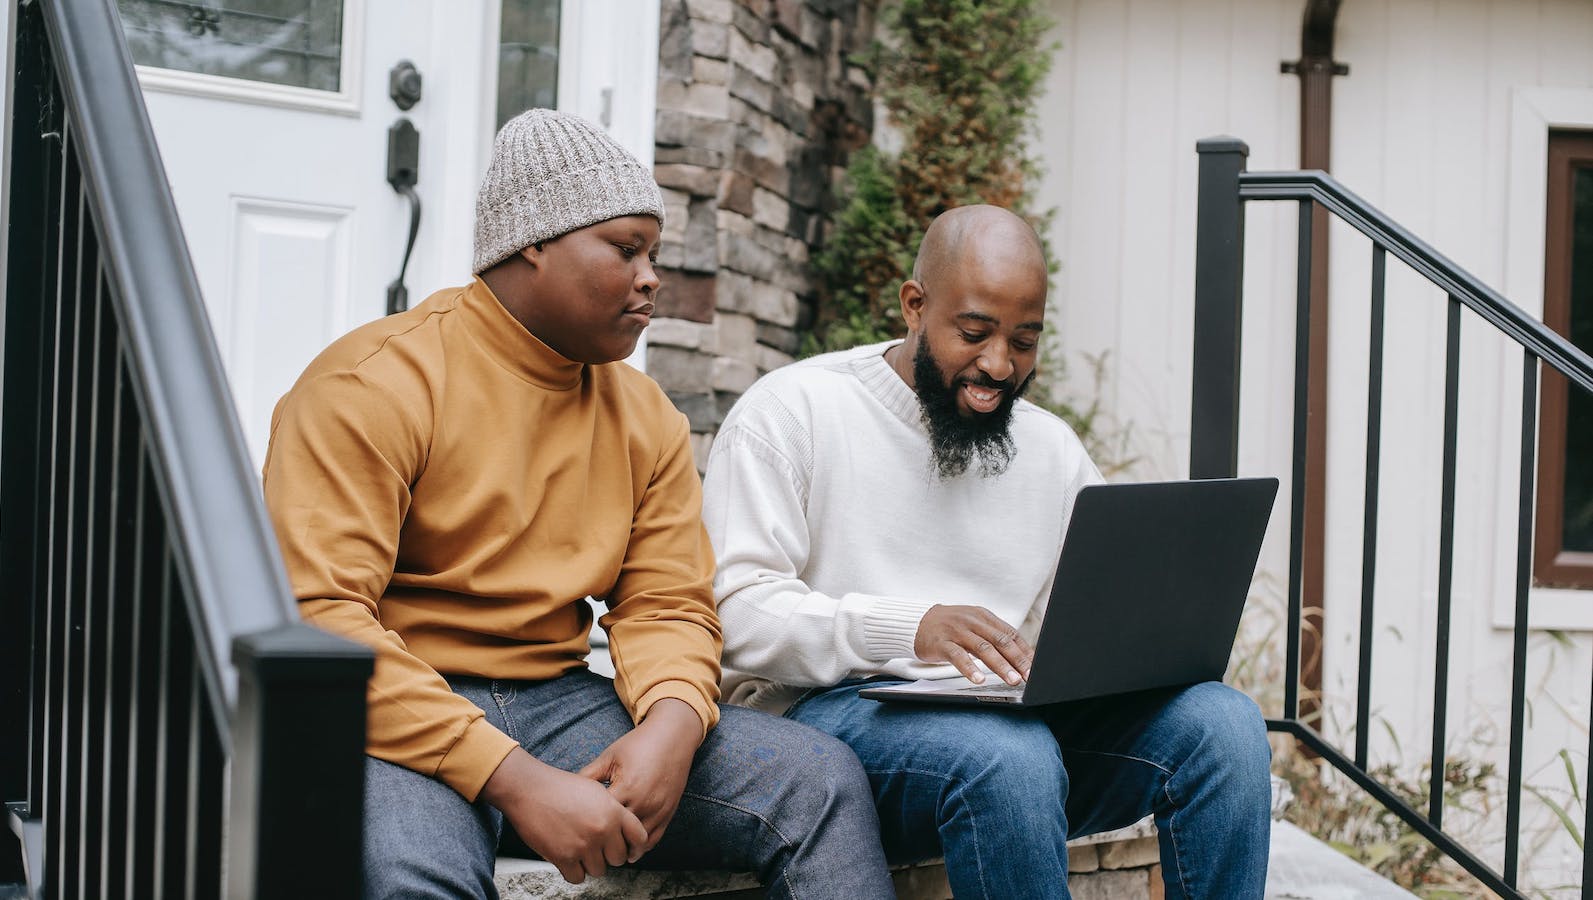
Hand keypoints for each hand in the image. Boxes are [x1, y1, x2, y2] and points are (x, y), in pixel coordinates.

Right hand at [480, 747, 647, 883]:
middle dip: (608, 855)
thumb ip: (613, 810)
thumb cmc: (559, 787)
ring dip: (589, 863)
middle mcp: (602, 829)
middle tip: (596, 847)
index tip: (628, 850)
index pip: (640, 837)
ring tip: (579, 848)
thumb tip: (623, 830)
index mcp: (613, 811)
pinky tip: (568, 857)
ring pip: (599, 870)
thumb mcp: (596, 790)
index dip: (634, 846)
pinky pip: (578, 877)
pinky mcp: (564, 857)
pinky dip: (573, 871)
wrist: (529, 789)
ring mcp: (583, 845)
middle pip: (618, 858)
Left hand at [579, 698, 702, 856]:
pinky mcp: (668, 813)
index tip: (576, 830)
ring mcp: (658, 810)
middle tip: (588, 847)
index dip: (587, 826)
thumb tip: (565, 790)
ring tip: (607, 851)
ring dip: (623, 849)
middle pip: (619, 836)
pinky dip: (640, 847)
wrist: (672, 736)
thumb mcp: (610, 756)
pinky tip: (628, 848)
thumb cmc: (638, 744)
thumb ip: (588, 775)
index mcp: (626, 787)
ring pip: (637, 843)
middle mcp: (644, 802)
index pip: (601, 818)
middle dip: (603, 842)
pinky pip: (654, 839)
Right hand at [913, 604, 1032, 684]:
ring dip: (1000, 665)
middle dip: (1017, 660)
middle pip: (1000, 641)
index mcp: (984, 616)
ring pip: (983, 648)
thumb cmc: (950, 627)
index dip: (1025, 651)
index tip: (1035, 667)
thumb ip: (993, 637)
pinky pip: (958, 656)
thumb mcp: (974, 626)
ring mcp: (957, 631)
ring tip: (1012, 679)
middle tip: (1028, 676)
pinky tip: (978, 679)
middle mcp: (973, 622)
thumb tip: (1019, 657)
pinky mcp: (942, 643)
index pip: (1010, 634)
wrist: (917, 621)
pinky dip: (970, 668)